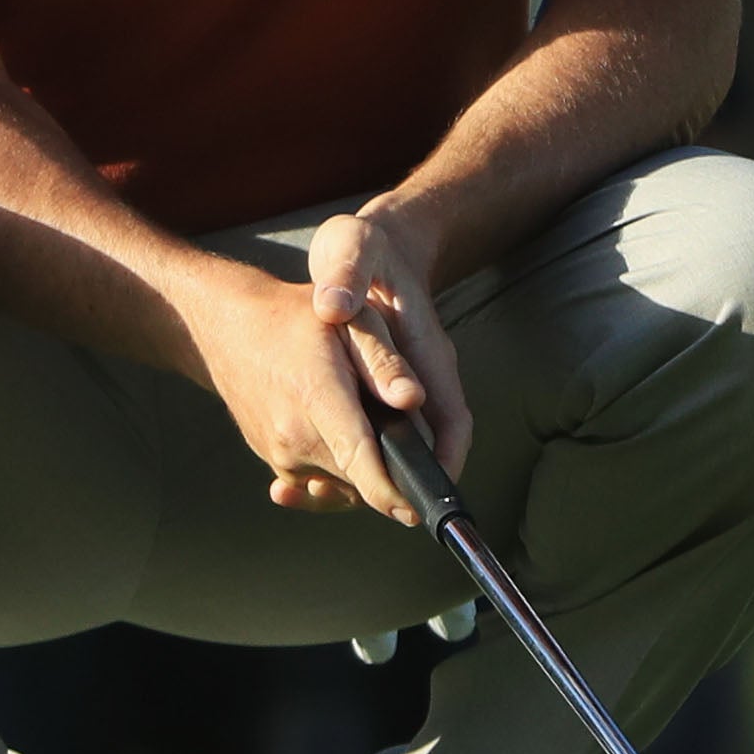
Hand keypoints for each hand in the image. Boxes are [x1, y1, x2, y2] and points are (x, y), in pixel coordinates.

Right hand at [178, 229, 446, 522]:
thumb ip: (385, 361)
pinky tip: (344, 437)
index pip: (359, 457)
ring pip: (344, 485)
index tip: (416, 511)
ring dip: (367, 471)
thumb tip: (414, 399)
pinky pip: (323, 482)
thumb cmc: (298, 320)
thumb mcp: (352, 321)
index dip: (390, 491)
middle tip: (410, 442)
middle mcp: (295, 436)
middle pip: (360, 480)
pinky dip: (342, 468)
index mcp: (317, 396)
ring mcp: (282, 456)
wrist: (230, 332)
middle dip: (392, 473)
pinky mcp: (276, 465)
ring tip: (372, 427)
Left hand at [303, 196, 471, 490]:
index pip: (452, 418)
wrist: (369, 244)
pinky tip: (301, 472)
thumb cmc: (365, 247)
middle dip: (405, 483)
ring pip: (401, 446)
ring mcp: (401, 387)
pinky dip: (345, 458)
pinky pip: (374, 435)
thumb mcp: (353, 248)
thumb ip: (346, 276)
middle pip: (428, 446)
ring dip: (371, 478)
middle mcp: (421, 376)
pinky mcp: (376, 394)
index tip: (426, 492)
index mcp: (426, 349)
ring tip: (319, 494)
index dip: (444, 460)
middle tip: (368, 509)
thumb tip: (333, 307)